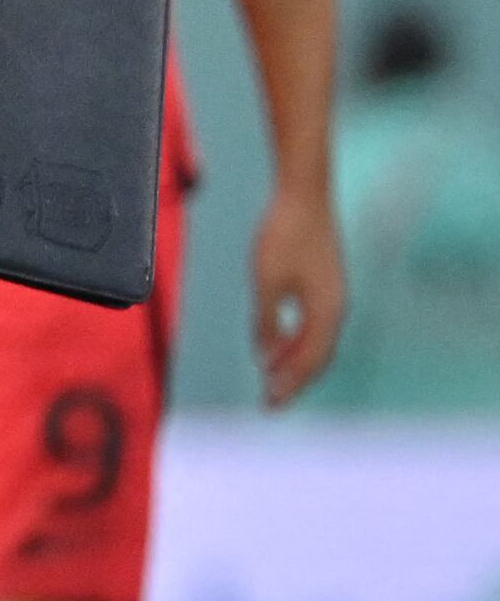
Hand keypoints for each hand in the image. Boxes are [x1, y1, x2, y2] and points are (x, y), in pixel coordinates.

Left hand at [250, 182, 347, 404]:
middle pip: (318, 357)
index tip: (271, 404)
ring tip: (271, 380)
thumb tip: (265, 356)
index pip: (310, 361)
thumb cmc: (283, 237)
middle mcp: (336, 308)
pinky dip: (295, 341)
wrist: (304, 196)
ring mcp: (332, 296)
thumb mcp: (266, 284)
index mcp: (326, 312)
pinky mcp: (324, 284)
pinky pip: (313, 324)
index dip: (290, 385)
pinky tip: (275, 346)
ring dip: (294, 362)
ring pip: (316, 341)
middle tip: (271, 403)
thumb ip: (266, 322)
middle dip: (294, 381)